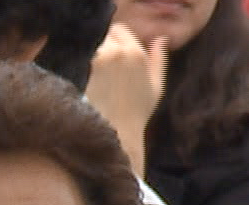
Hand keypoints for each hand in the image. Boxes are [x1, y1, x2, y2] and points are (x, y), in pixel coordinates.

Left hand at [85, 22, 167, 174]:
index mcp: (138, 53)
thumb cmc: (137, 113)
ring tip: (101, 79)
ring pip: (95, 46)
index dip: (116, 41)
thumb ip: (158, 60)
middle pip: (105, 36)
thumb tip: (161, 39)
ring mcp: (103, 58)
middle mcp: (121, 51)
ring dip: (96, 57)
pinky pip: (86, 59)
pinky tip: (93, 83)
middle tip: (106, 69)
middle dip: (105, 47)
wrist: (118, 131)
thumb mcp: (156, 86)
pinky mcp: (89, 69)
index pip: (119, 30)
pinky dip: (88, 67)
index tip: (114, 56)